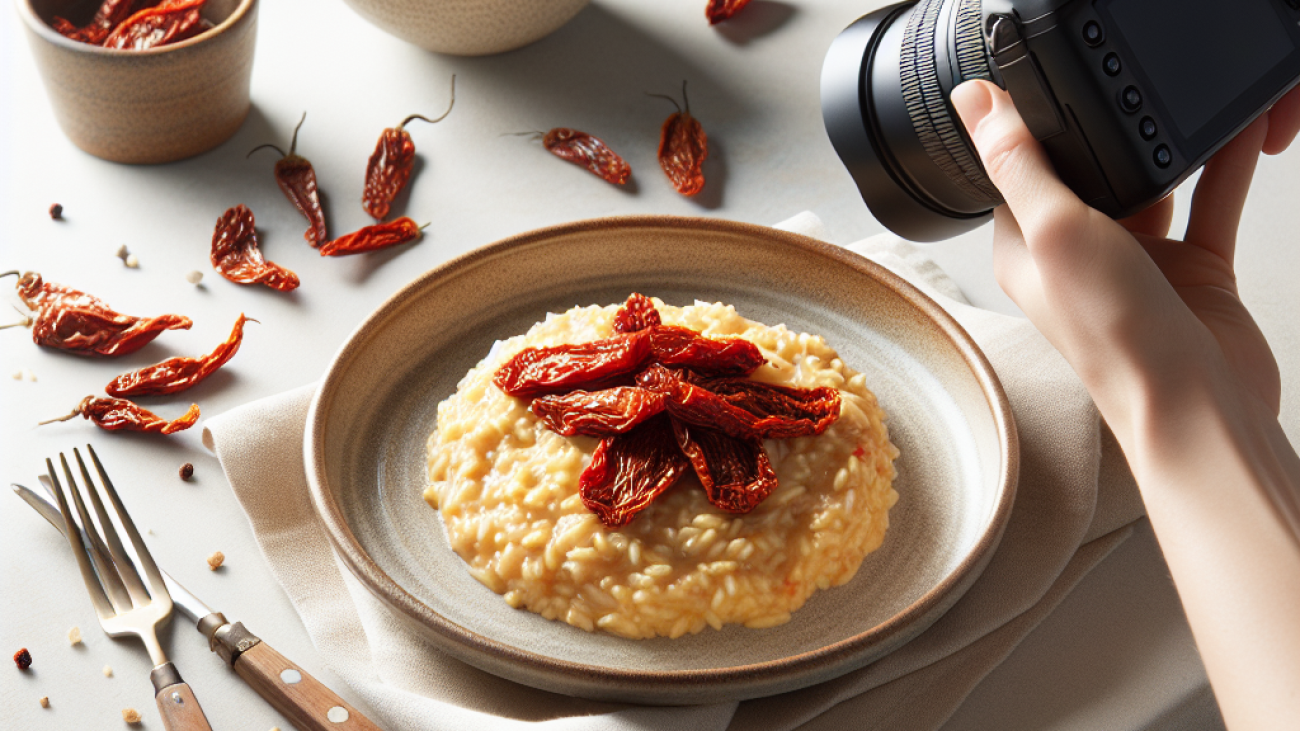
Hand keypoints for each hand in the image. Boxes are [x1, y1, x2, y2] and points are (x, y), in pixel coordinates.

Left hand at [949, 81, 1299, 441]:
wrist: (1197, 405)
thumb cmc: (1115, 339)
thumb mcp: (1054, 230)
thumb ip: (1020, 163)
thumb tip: (974, 102)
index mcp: (1026, 252)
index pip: (1014, 176)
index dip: (1029, 133)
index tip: (1047, 86)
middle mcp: (1077, 258)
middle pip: (1087, 176)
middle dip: (1108, 134)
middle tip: (1127, 85)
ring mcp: (1138, 266)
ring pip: (1154, 185)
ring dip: (1170, 148)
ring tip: (1186, 102)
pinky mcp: (1192, 273)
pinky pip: (1210, 204)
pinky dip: (1224, 169)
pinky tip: (1238, 136)